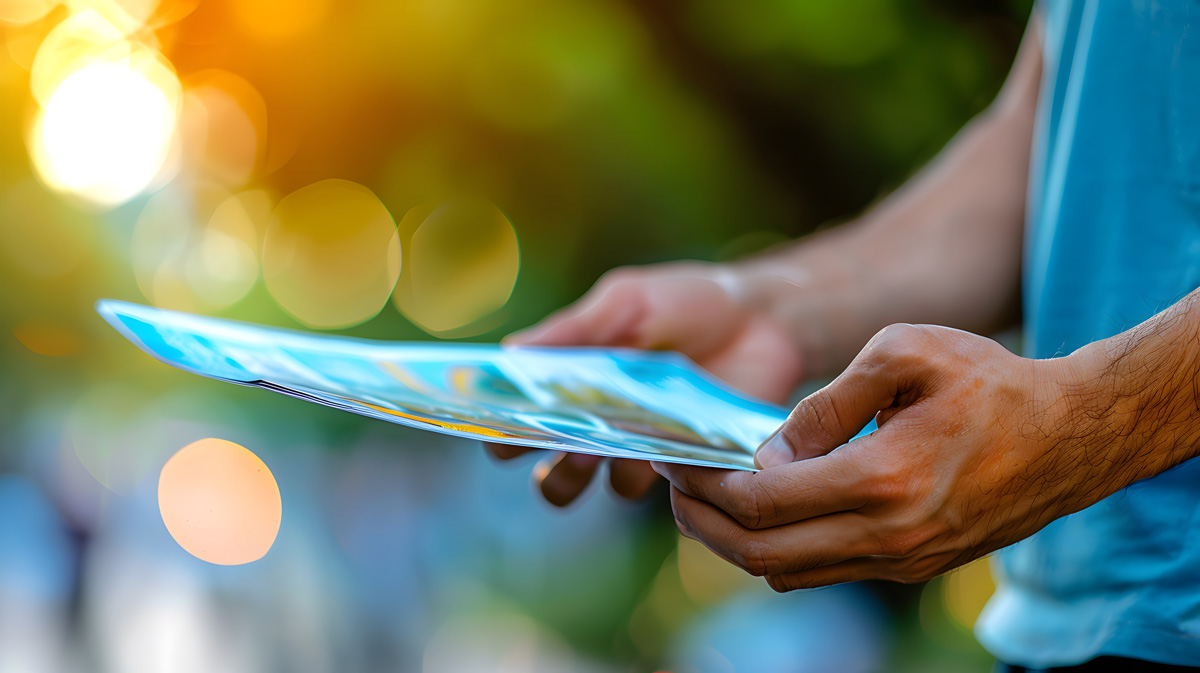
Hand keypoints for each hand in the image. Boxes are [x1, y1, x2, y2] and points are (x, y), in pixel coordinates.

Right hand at [487, 262, 803, 506]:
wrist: (763, 318)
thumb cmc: (685, 301)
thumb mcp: (626, 302)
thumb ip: (573, 330)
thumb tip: (508, 353)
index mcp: (574, 385)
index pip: (520, 424)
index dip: (502, 437)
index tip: (502, 436)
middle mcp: (602, 426)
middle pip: (556, 478)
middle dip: (558, 474)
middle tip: (578, 447)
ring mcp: (647, 449)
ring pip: (609, 488)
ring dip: (617, 469)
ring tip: (636, 440)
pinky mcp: (691, 463)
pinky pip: (668, 489)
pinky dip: (670, 471)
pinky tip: (682, 441)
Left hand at [652, 323, 1102, 590]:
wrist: (1071, 435)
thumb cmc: (988, 381)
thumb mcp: (904, 354)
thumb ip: (825, 403)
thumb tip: (769, 451)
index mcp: (885, 480)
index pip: (763, 502)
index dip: (707, 484)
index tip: (675, 459)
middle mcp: (890, 535)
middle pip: (761, 553)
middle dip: (702, 521)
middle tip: (672, 485)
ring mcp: (902, 560)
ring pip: (787, 573)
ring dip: (734, 542)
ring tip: (706, 497)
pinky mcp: (911, 566)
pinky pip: (822, 572)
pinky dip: (776, 549)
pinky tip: (763, 509)